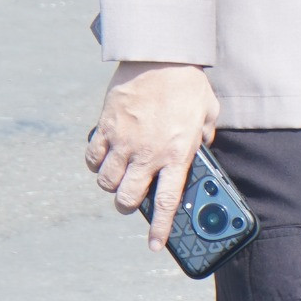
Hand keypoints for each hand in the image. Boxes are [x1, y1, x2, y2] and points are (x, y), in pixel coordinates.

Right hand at [85, 61, 219, 250]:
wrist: (161, 55)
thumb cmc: (188, 83)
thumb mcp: (209, 111)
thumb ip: (205, 135)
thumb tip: (204, 148)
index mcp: (177, 153)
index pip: (166, 201)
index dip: (159, 228)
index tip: (155, 245)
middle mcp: (148, 153)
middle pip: (128, 198)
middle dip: (128, 206)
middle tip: (131, 201)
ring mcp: (124, 142)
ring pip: (106, 182)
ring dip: (111, 186)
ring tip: (118, 178)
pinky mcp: (106, 127)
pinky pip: (92, 158)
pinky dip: (94, 164)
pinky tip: (102, 159)